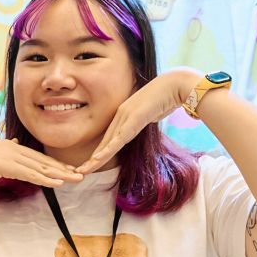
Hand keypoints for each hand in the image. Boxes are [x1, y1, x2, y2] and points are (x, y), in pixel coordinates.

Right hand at [0, 140, 82, 187]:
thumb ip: (3, 150)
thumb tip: (12, 142)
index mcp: (10, 147)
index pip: (36, 157)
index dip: (53, 164)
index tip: (67, 170)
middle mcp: (14, 149)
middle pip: (43, 161)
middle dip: (62, 168)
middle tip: (80, 174)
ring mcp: (11, 156)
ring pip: (41, 167)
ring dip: (59, 174)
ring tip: (75, 179)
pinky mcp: (8, 166)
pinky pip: (31, 174)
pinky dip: (46, 179)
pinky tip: (58, 183)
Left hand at [78, 70, 199, 173]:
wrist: (175, 85)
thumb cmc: (166, 98)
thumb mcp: (151, 113)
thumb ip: (144, 118)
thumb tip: (144, 121)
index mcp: (124, 114)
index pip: (110, 137)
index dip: (100, 152)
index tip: (91, 164)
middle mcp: (122, 115)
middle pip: (105, 141)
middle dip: (93, 159)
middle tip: (80, 171)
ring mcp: (126, 115)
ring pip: (109, 142)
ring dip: (96, 158)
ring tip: (84, 170)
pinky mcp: (134, 118)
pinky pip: (120, 137)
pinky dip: (108, 149)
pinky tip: (98, 158)